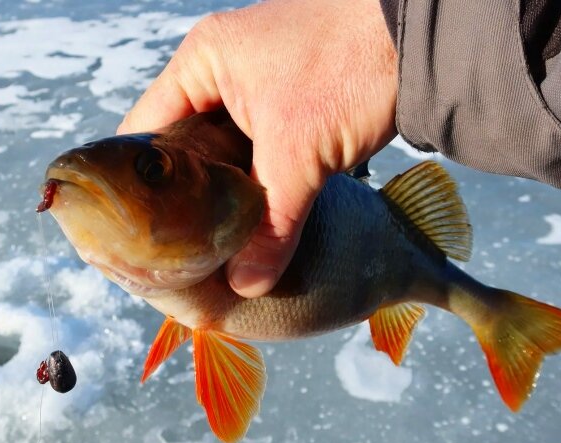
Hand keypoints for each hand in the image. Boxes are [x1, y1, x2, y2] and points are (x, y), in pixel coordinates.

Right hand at [117, 0, 397, 297]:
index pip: (144, 131)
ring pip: (223, 150)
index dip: (140, 186)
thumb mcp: (301, 153)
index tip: (142, 234)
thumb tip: (246, 286)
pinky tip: (256, 215)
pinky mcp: (289, 99)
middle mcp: (221, 69)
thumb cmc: (350, 68)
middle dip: (187, 195)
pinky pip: (257, 148)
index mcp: (202, 62)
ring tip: (216, 240)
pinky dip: (257, 179)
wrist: (421, 37)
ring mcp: (256, 82)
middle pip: (183, 145)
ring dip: (226, 190)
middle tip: (182, 246)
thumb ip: (271, 224)